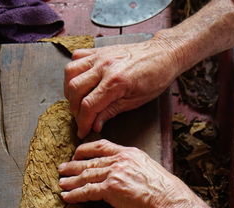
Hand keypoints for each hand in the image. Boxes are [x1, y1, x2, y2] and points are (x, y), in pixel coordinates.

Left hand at [58, 139, 193, 207]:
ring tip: (61, 183)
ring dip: (71, 180)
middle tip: (63, 168)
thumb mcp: (148, 170)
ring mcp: (115, 173)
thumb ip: (133, 168)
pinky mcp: (111, 189)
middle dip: (74, 165)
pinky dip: (75, 194)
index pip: (102, 146)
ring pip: (86, 175)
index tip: (77, 153)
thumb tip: (123, 175)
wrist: (170, 202)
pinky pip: (87, 191)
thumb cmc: (165, 191)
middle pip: (90, 161)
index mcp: (130, 153)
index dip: (86, 149)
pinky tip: (67, 196)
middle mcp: (120, 160)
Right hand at [64, 37, 178, 137]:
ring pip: (70, 72)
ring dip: (70, 90)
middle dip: (75, 109)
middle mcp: (104, 67)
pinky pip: (76, 57)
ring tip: (78, 100)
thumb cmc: (155, 78)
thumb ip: (111, 112)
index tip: (82, 131)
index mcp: (116, 82)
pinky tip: (81, 80)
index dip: (83, 122)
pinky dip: (73, 70)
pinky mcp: (99, 50)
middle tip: (81, 118)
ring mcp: (100, 56)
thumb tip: (95, 125)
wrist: (164, 54)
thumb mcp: (135, 101)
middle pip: (75, 90)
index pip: (89, 106)